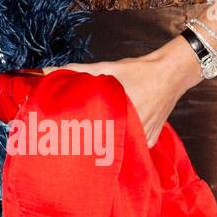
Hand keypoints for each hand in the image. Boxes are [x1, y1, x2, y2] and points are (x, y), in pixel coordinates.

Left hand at [51, 36, 203, 145]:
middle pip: (106, 145)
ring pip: (120, 148)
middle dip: (89, 144)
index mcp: (120, 116)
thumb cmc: (136, 71)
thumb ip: (76, 71)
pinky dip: (123, 143)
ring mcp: (144, 140)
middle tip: (72, 144)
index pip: (94, 137)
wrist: (170, 74)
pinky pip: (132, 147)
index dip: (77, 141)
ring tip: (90, 143)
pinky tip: (113, 140)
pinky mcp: (151, 141)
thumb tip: (45, 70)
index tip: (63, 143)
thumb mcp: (105, 68)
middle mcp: (133, 132)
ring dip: (107, 145)